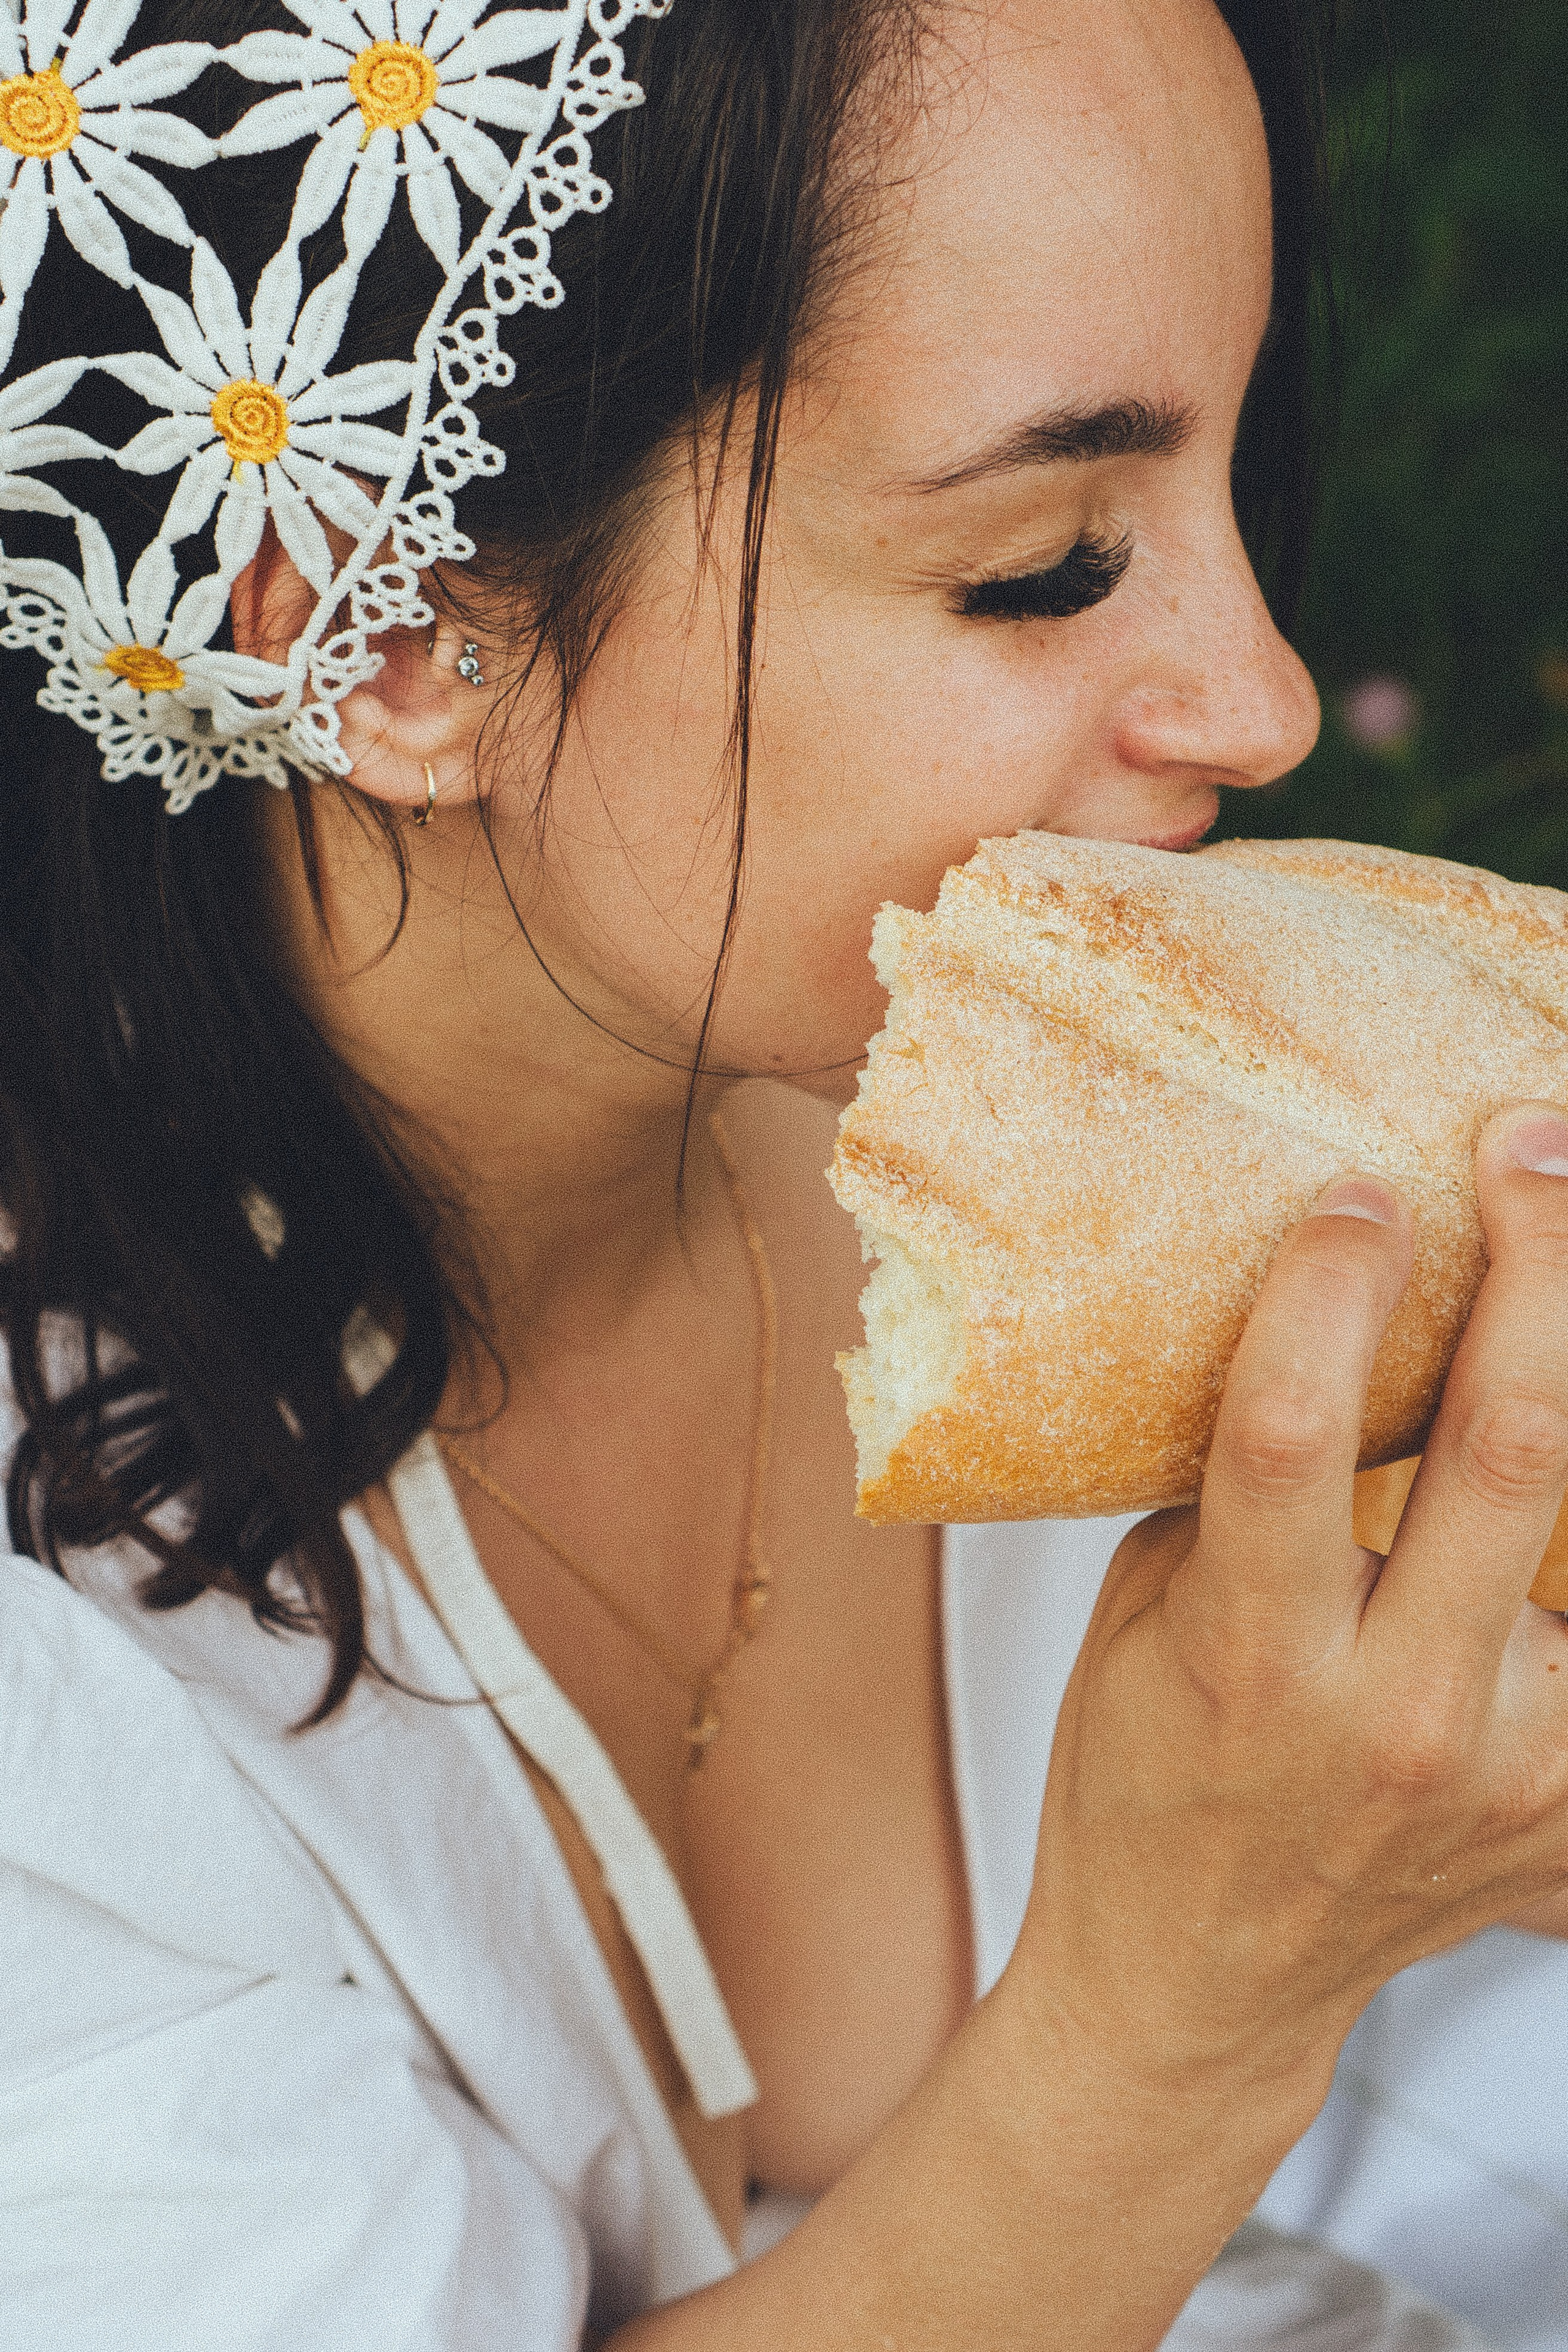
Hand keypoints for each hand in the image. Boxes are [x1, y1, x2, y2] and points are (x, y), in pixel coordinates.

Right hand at [1021, 1104, 1567, 2103]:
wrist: (1206, 1977)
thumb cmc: (1149, 1778)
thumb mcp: (1142, 1614)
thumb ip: (1234, 1484)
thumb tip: (1309, 1312)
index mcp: (1258, 1662)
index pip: (1296, 1439)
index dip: (1331, 1293)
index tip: (1359, 1191)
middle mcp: (1406, 1715)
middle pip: (1513, 1448)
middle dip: (1539, 1266)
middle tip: (1534, 1147)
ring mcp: (1520, 1766)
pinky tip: (1566, 1413)